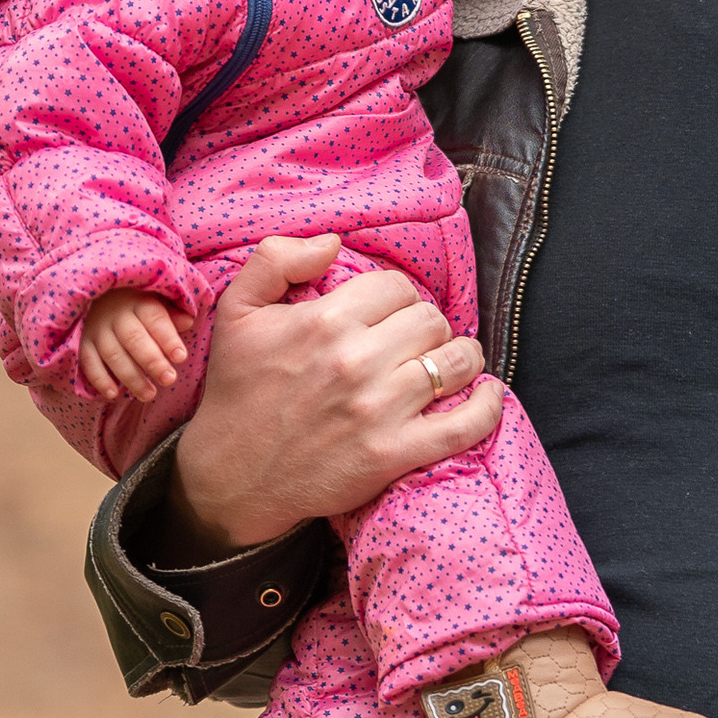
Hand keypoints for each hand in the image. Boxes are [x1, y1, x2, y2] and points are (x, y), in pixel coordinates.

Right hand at [80, 285, 195, 402]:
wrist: (97, 295)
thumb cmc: (136, 302)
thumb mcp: (156, 299)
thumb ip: (172, 312)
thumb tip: (188, 322)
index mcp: (139, 300)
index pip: (155, 319)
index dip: (168, 338)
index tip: (181, 357)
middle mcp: (116, 314)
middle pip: (134, 339)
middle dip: (152, 362)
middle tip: (169, 380)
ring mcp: (97, 329)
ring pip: (114, 354)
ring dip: (131, 377)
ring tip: (149, 395)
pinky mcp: (83, 343)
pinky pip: (89, 362)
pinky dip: (100, 379)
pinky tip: (113, 394)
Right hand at [164, 237, 499, 552]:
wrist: (230, 476)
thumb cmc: (237, 390)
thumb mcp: (236, 311)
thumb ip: (276, 259)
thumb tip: (333, 241)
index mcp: (324, 321)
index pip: (396, 287)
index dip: (397, 298)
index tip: (388, 315)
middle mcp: (355, 362)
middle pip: (430, 320)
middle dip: (427, 326)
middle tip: (413, 342)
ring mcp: (378, 410)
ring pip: (455, 362)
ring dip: (461, 358)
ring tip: (450, 362)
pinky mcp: (392, 454)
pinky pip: (463, 426)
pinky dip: (487, 408)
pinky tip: (488, 394)